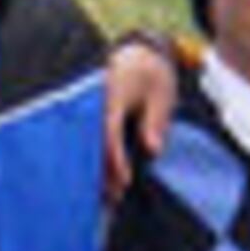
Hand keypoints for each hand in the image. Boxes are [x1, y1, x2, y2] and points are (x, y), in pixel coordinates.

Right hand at [102, 32, 178, 197]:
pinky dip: (95, 160)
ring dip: (96, 171)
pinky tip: (101, 181)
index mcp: (110, 92)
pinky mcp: (90, 115)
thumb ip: (155, 120)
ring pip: (87, 144)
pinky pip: (90, 140)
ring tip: (108, 198)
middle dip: (102, 173)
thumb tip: (152, 149)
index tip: (125, 181)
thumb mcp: (161, 94)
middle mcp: (93, 101)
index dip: (115, 159)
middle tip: (114, 199)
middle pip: (92, 143)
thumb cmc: (152, 74)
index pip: (109, 131)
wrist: (139, 52)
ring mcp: (88, 107)